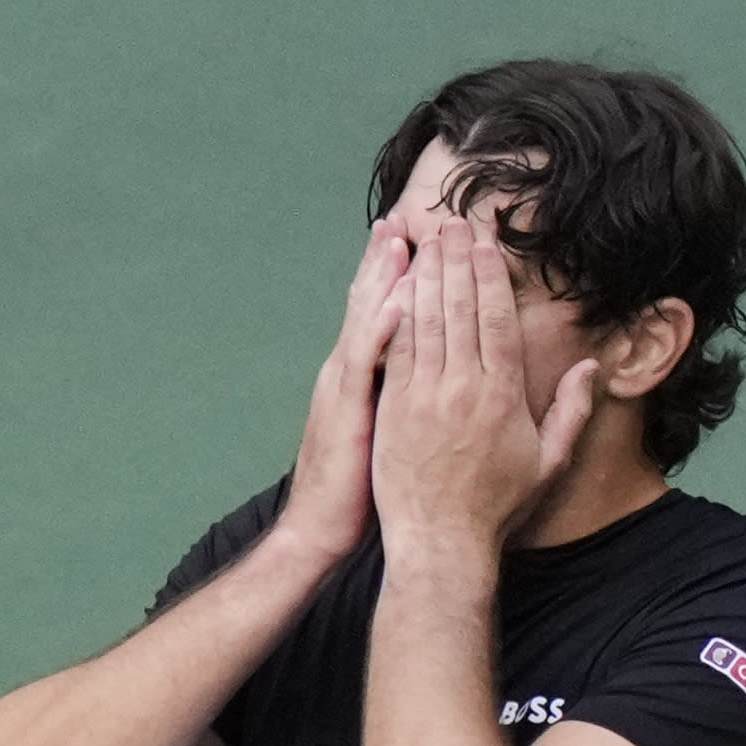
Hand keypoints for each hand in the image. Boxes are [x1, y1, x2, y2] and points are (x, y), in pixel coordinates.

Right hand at [277, 215, 409, 562]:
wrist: (319, 528)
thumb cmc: (360, 486)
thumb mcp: (383, 429)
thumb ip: (398, 392)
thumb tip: (425, 370)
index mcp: (360, 374)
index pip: (381, 313)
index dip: (397, 276)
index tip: (420, 238)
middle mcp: (347, 370)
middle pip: (368, 303)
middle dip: (386, 259)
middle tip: (404, 216)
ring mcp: (343, 387)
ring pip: (363, 321)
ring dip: (380, 279)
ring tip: (399, 239)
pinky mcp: (346, 411)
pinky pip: (364, 364)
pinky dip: (378, 331)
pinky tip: (395, 304)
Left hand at [371, 216, 597, 562]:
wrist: (441, 542)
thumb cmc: (497, 506)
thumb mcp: (549, 461)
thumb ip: (572, 410)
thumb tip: (591, 367)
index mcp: (503, 395)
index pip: (498, 319)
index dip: (491, 275)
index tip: (486, 244)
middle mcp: (464, 388)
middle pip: (460, 308)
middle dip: (456, 260)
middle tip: (451, 223)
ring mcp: (424, 396)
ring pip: (426, 320)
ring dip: (426, 275)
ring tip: (425, 240)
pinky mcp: (393, 407)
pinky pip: (396, 348)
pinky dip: (396, 312)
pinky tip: (395, 285)